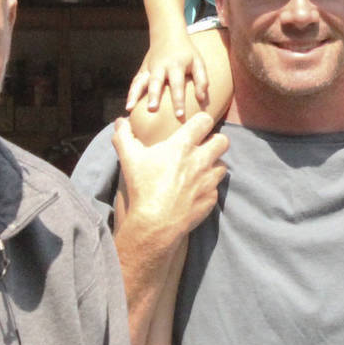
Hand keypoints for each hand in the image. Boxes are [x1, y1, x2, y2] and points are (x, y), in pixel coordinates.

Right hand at [113, 113, 229, 243]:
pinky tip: (194, 191)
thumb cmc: (142, 188)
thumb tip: (121, 122)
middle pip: (223, 141)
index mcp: (182, 146)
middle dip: (215, 142)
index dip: (202, 122)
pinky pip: (215, 187)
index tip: (196, 127)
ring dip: (213, 165)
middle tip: (203, 147)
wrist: (155, 223)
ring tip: (200, 170)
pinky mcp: (211, 198)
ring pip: (222, 165)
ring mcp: (208, 180)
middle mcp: (200, 161)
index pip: (205, 121)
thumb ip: (124, 136)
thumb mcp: (128, 159)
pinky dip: (207, 187)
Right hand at [128, 34, 209, 121]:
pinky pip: (135, 82)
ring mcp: (149, 68)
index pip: (177, 84)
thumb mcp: (198, 62)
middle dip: (153, 95)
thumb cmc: (187, 53)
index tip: (179, 115)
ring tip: (129, 109)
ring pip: (140, 81)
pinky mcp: (142, 70)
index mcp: (176, 65)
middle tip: (152, 109)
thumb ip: (202, 80)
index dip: (178, 100)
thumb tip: (201, 98)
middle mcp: (160, 67)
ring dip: (134, 94)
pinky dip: (130, 93)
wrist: (168, 34)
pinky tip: (128, 107)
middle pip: (156, 82)